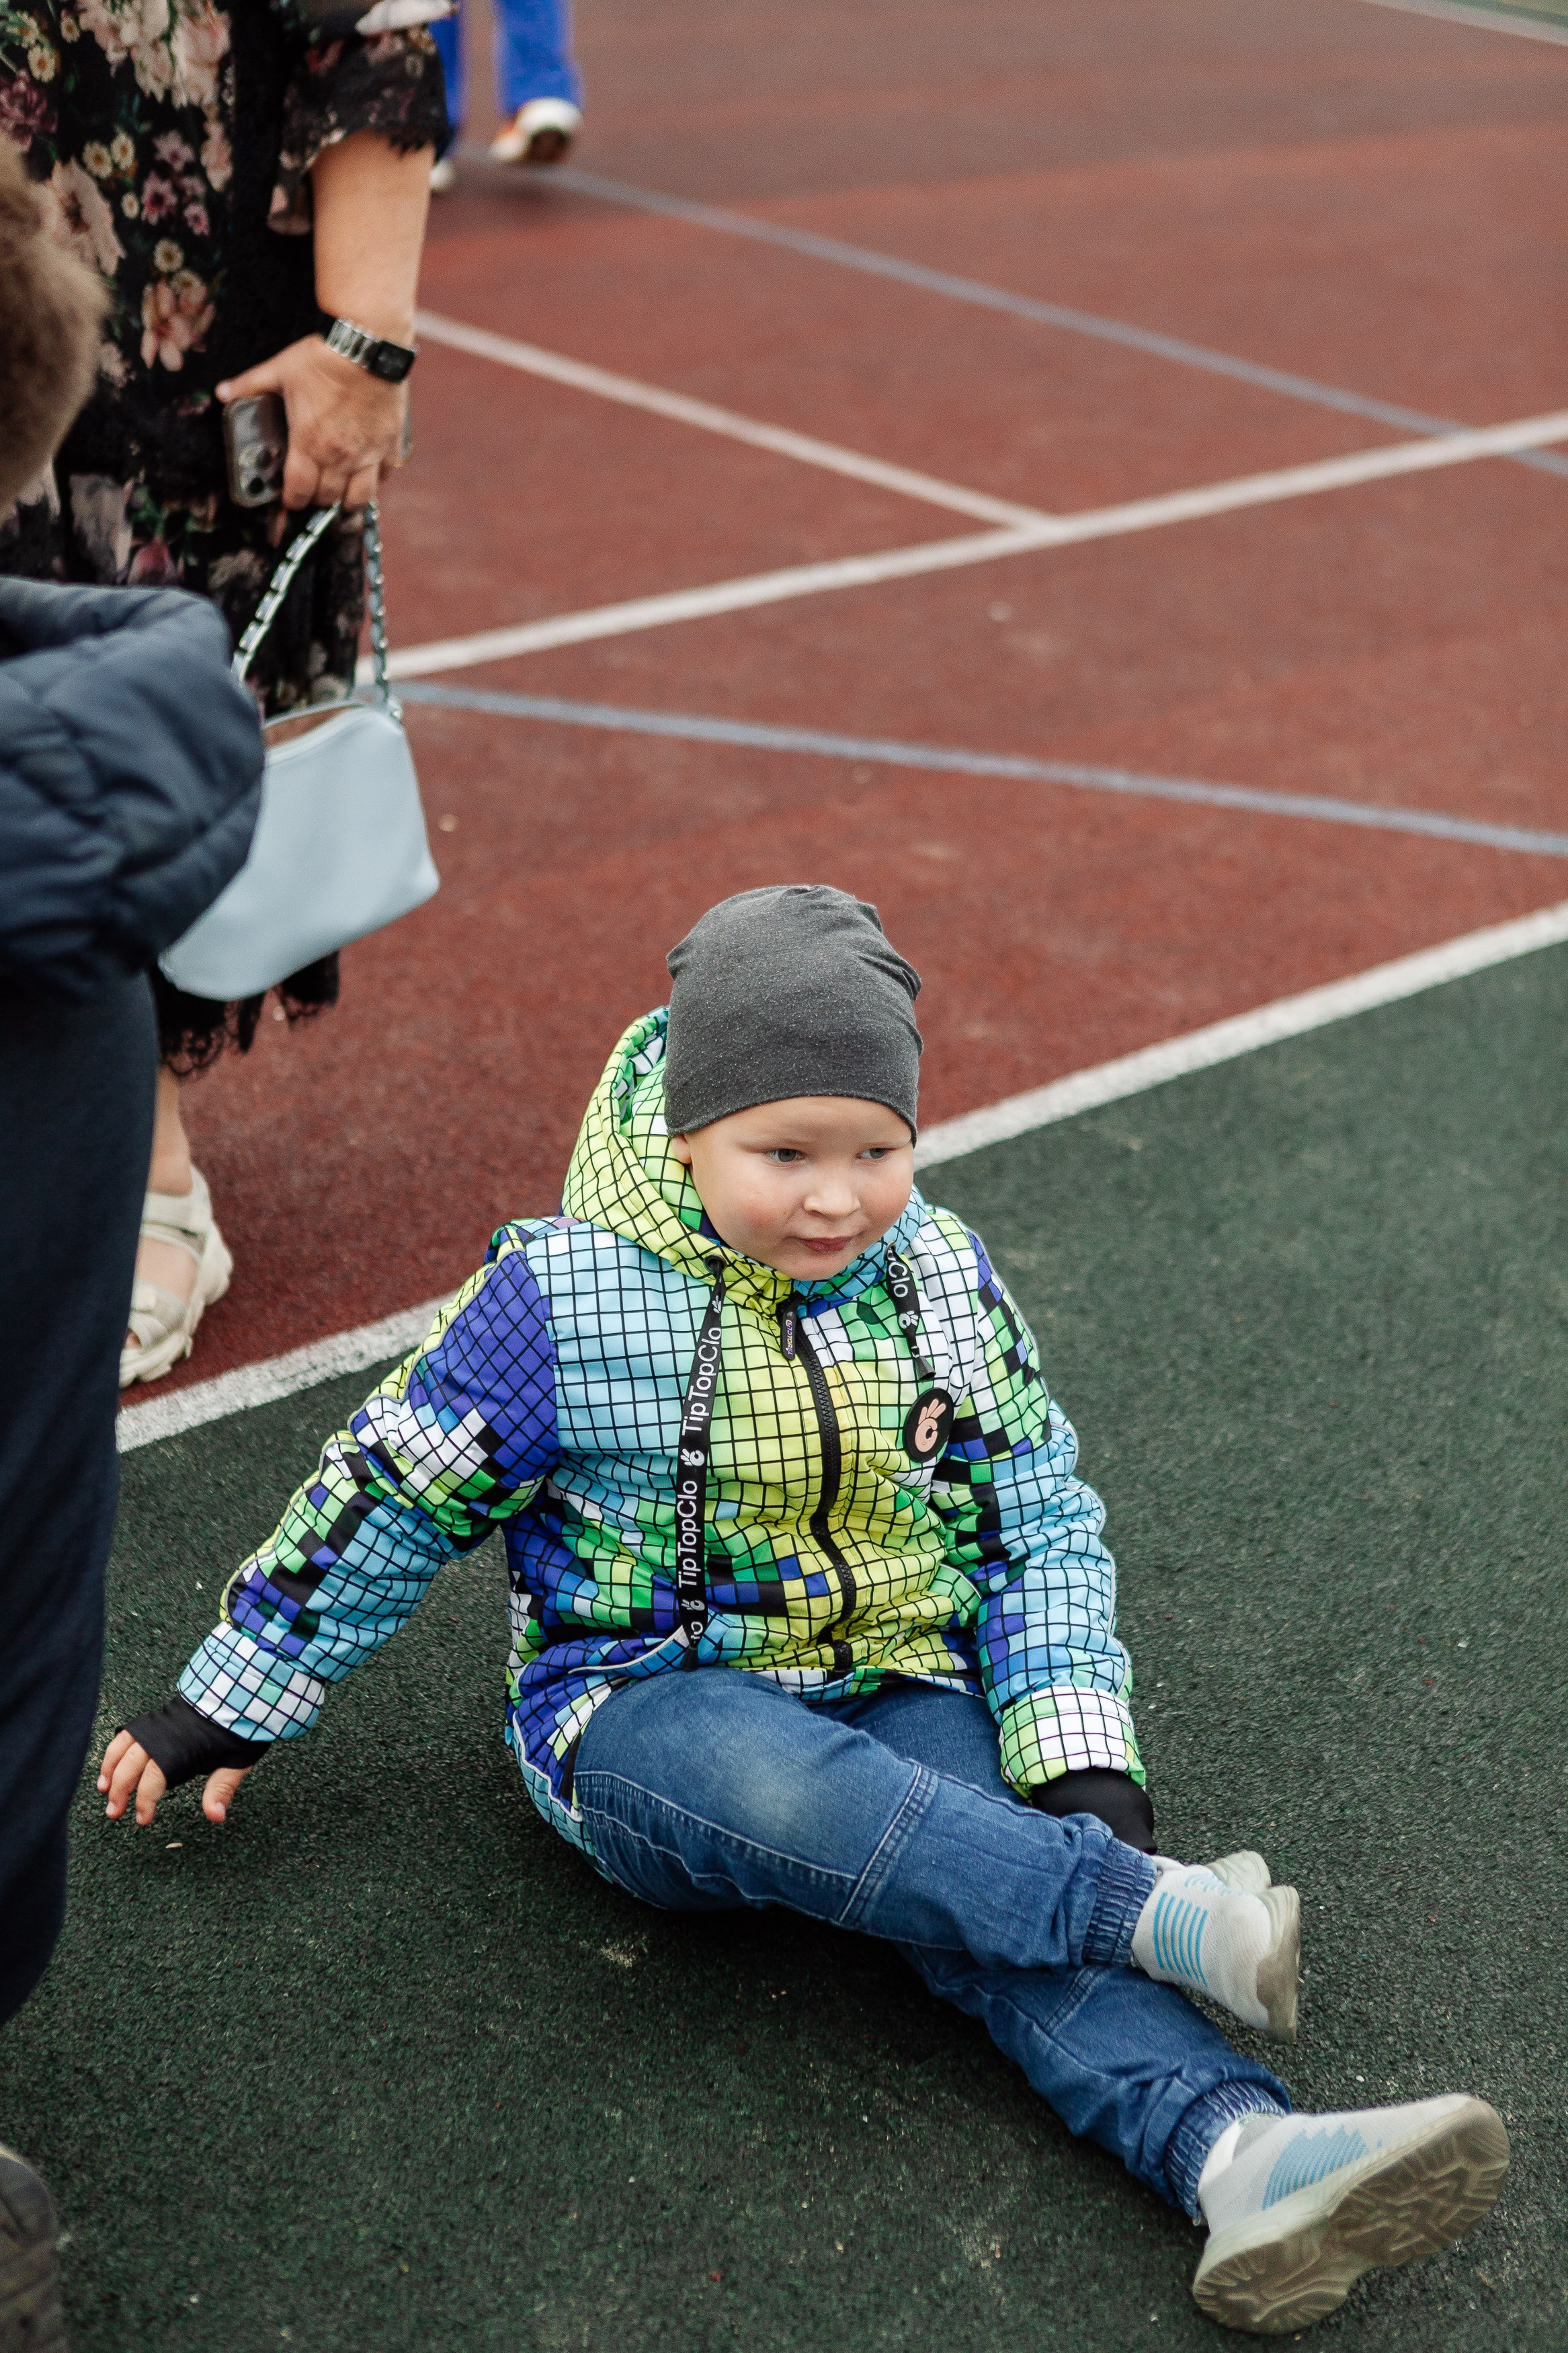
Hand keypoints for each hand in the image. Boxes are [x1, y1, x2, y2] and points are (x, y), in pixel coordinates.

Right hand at [98, 1728, 255, 1827]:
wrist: (233, 1694)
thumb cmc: (235, 1729)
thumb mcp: (235, 1761)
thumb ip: (221, 1789)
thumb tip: (216, 1816)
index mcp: (181, 1750)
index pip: (153, 1780)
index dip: (144, 1801)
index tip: (142, 1820)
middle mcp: (162, 1738)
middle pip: (131, 1766)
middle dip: (119, 1791)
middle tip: (113, 1813)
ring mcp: (154, 1727)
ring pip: (123, 1749)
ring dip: (110, 1770)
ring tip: (103, 1791)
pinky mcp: (152, 1721)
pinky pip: (126, 1735)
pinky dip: (114, 1751)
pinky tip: (109, 1765)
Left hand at [217, 335, 407, 531]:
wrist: (367, 346)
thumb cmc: (322, 359)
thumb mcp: (279, 370)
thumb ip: (249, 385)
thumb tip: (222, 391)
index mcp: (309, 444)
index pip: (298, 492)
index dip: (291, 500)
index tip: (290, 498)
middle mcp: (339, 457)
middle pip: (327, 499)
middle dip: (317, 498)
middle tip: (313, 488)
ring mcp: (368, 454)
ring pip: (359, 499)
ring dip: (348, 500)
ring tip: (342, 492)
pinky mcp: (390, 445)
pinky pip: (385, 476)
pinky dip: (376, 478)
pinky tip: (369, 469)